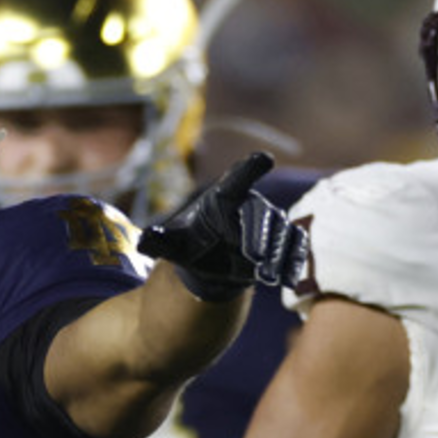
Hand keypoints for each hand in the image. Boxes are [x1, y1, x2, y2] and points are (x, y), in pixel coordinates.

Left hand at [137, 152, 309, 295]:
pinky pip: (293, 246)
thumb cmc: (189, 243)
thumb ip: (158, 241)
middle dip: (259, 233)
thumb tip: (143, 242)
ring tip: (265, 275)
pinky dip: (293, 261)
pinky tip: (288, 279)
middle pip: (260, 213)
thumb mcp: (170, 244)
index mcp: (222, 198)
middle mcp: (249, 206)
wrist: (207, 261)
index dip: (250, 169)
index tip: (264, 159)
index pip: (237, 179)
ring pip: (280, 232)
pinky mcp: (280, 242)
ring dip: (277, 252)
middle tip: (255, 257)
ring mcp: (268, 224)